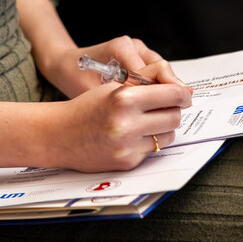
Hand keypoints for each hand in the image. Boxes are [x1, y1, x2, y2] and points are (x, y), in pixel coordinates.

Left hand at [40, 35, 186, 99]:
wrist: (65, 65)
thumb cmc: (76, 78)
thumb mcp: (96, 93)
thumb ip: (123, 96)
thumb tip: (149, 109)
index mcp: (121, 48)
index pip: (152, 71)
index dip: (165, 91)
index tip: (176, 107)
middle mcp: (132, 44)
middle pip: (162, 68)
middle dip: (169, 90)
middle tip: (179, 109)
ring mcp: (137, 47)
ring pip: (161, 70)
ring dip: (163, 88)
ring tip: (167, 108)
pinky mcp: (138, 53)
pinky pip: (155, 70)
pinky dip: (157, 85)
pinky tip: (156, 101)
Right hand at [51, 79, 192, 172]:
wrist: (60, 135)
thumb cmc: (87, 107)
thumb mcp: (114, 85)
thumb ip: (147, 79)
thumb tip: (181, 86)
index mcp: (124, 98)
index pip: (171, 94)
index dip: (181, 94)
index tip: (183, 94)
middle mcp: (127, 124)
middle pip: (174, 117)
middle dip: (173, 110)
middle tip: (165, 107)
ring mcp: (128, 146)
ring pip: (168, 136)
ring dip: (163, 128)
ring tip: (146, 121)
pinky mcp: (127, 162)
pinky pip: (153, 150)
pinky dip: (149, 142)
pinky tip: (133, 136)